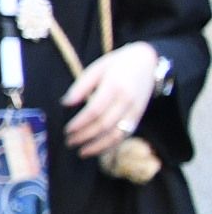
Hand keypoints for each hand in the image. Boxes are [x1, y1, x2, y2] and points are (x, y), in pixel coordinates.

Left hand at [62, 40, 159, 158]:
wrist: (148, 61)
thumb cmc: (117, 64)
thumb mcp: (96, 68)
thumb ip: (81, 86)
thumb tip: (65, 103)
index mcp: (114, 86)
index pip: (94, 110)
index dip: (80, 123)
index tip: (67, 130)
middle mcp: (126, 100)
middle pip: (104, 125)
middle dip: (85, 137)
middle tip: (69, 142)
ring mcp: (135, 110)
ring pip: (117, 134)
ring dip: (98, 146)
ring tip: (82, 151)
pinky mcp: (139, 116)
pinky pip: (126, 135)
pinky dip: (112, 145)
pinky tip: (99, 149)